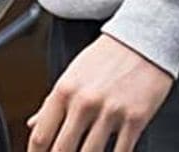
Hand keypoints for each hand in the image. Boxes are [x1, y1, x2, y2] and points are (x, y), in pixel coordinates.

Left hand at [27, 34, 172, 151]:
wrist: (145, 38)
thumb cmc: (108, 56)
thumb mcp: (73, 74)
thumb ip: (52, 102)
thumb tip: (34, 124)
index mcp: (65, 91)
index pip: (41, 137)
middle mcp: (85, 102)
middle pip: (61, 151)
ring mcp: (110, 112)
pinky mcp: (135, 118)